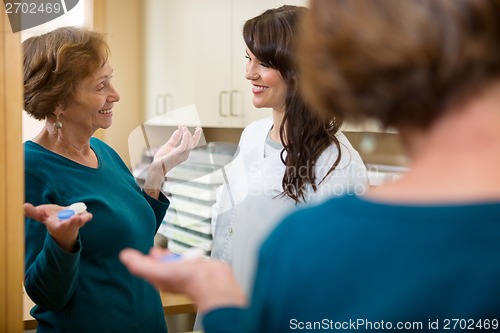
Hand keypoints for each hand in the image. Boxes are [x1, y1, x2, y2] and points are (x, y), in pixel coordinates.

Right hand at [24, 203, 92, 251]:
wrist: (63, 224)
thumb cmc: (51, 219)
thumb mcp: (41, 215)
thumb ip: (32, 212)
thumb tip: (22, 206)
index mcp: (55, 226)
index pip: (59, 227)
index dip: (62, 225)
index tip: (62, 224)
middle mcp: (66, 226)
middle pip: (71, 224)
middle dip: (73, 221)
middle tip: (75, 217)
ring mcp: (75, 224)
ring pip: (80, 222)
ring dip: (81, 218)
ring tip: (79, 215)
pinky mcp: (82, 219)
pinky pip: (86, 217)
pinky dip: (86, 215)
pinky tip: (83, 212)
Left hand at [119, 247, 246, 312]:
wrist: (213, 280)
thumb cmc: (188, 280)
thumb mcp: (159, 270)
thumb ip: (141, 264)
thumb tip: (124, 256)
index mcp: (162, 278)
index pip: (149, 269)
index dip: (143, 261)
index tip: (140, 254)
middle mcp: (173, 275)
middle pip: (162, 265)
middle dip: (158, 257)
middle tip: (154, 250)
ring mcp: (186, 271)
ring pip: (175, 262)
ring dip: (171, 256)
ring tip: (168, 250)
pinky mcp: (197, 266)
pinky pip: (188, 259)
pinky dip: (185, 255)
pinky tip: (186, 252)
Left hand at [144, 126, 202, 197]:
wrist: (157, 166)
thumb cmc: (162, 158)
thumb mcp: (169, 145)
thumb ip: (174, 139)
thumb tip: (178, 130)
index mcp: (184, 152)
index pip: (193, 144)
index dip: (196, 136)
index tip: (198, 128)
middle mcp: (185, 154)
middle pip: (193, 143)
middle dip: (194, 134)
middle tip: (185, 126)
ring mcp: (182, 155)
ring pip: (189, 144)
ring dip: (187, 134)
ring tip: (183, 128)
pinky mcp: (177, 154)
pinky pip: (184, 146)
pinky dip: (185, 139)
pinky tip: (185, 133)